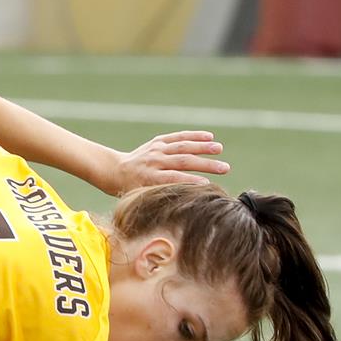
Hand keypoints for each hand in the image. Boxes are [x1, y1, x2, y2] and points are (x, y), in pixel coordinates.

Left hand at [106, 131, 229, 195]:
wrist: (115, 170)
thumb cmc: (131, 190)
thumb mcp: (141, 197)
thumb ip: (159, 197)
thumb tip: (183, 204)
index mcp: (148, 177)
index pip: (173, 178)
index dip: (190, 181)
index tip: (208, 184)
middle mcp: (154, 161)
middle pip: (183, 162)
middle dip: (205, 164)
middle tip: (225, 168)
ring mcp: (156, 149)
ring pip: (183, 146)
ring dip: (203, 147)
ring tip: (220, 150)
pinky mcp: (158, 141)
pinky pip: (178, 136)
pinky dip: (194, 136)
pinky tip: (209, 137)